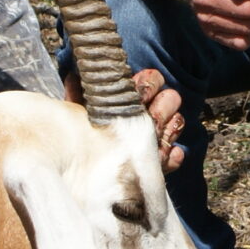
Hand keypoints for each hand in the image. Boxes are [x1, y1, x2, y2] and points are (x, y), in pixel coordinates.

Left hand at [61, 66, 186, 171]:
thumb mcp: (78, 113)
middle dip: (163, 107)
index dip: (150, 84)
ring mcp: (159, 136)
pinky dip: (172, 157)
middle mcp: (151, 112)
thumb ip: (77, 95)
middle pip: (172, 98)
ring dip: (170, 130)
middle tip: (151, 120)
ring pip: (178, 122)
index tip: (139, 95)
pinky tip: (163, 159)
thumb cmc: (84, 134)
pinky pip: (176, 156)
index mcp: (133, 96)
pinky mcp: (161, 162)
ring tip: (155, 140)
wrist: (85, 171)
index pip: (154, 79)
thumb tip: (72, 77)